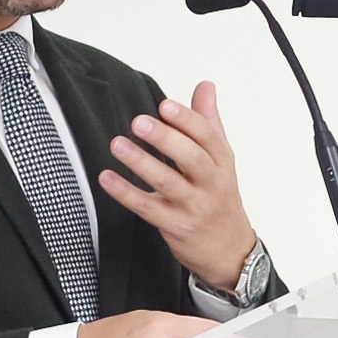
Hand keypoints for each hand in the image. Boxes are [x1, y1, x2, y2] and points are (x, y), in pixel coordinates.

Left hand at [99, 82, 259, 290]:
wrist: (229, 251)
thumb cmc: (220, 199)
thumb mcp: (222, 161)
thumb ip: (209, 122)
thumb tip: (205, 86)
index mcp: (222, 163)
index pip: (208, 137)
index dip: (187, 120)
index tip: (165, 106)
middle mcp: (210, 184)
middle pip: (190, 158)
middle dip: (165, 138)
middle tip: (138, 122)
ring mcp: (193, 206)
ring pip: (167, 183)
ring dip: (141, 162)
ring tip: (118, 145)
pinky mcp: (174, 225)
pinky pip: (147, 208)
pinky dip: (126, 193)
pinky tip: (108, 178)